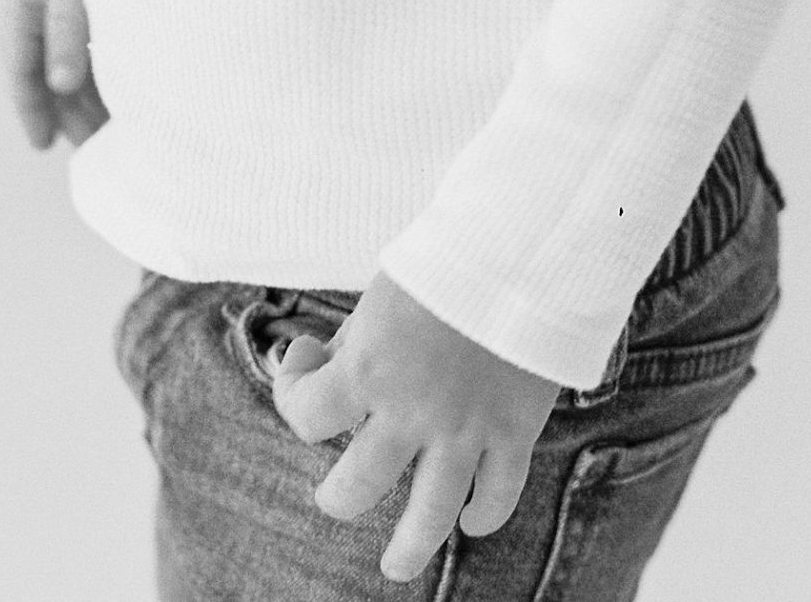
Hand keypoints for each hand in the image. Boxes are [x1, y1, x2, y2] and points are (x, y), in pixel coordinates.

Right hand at [4, 0, 109, 149]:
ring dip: (87, 86)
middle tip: (88, 146)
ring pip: (71, 47)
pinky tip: (124, 84)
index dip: (30, 105)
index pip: (19, 61)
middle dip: (66, 105)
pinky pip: (90, 31)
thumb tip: (58, 87)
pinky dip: (102, 59)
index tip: (42, 145)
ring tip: (111, 128)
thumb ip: (65, 30)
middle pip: (47, 60)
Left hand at [270, 269, 560, 583]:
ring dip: (408, 549)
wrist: (519, 244)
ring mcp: (465, 429)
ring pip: (428, 518)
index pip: (305, 417)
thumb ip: (351, 346)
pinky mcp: (514, 430)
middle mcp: (411, 411)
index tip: (304, 357)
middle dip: (336, 499)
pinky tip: (472, 518)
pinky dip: (484, 514)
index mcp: (367, 368)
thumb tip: (323, 372)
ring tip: (395, 566)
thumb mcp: (376, 298)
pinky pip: (499, 495)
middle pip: (355, 491)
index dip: (291, 391)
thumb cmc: (440, 260)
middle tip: (335, 497)